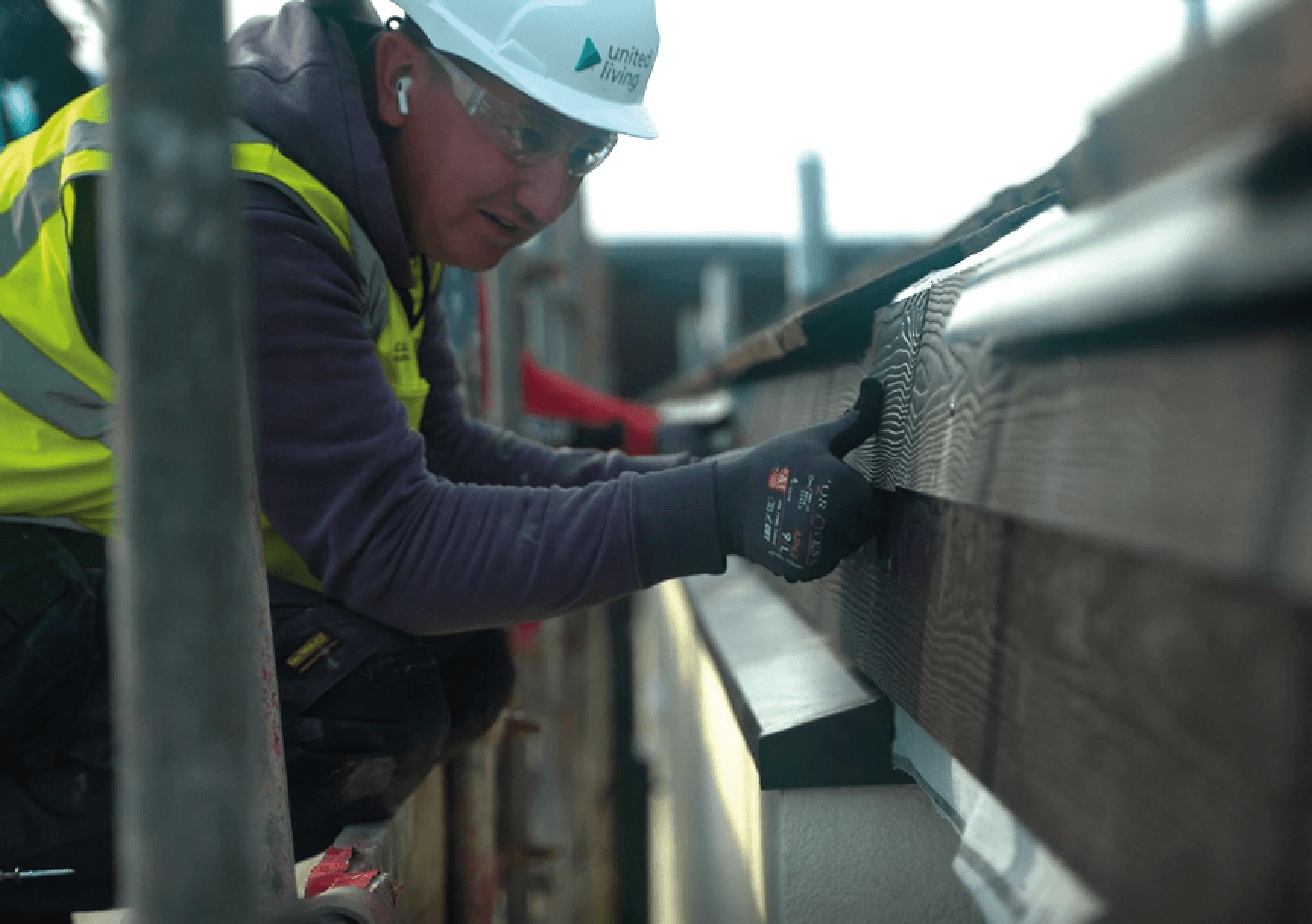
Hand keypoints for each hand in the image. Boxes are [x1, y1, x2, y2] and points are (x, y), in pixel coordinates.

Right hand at [712, 377, 887, 581]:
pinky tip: (792, 533)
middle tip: (812, 502)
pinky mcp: (806, 568)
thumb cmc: (776, 462)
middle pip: (863, 529)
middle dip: (846, 518)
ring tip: (801, 517)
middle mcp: (840, 521)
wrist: (727, 499)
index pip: (874, 505)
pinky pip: (826, 564)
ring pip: (846, 549)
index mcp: (848, 487)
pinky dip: (814, 555)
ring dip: (831, 538)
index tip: (828, 488)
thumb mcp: (816, 438)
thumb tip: (876, 384)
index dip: (854, 496)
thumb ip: (855, 421)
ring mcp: (822, 548)